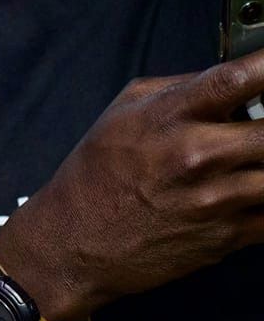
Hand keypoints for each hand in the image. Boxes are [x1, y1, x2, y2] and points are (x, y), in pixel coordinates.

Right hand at [0, 49, 263, 320]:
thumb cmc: (98, 172)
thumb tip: (234, 81)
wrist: (76, 240)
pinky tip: (252, 191)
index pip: (235, 79)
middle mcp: (197, 155)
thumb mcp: (124, 110)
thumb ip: (182, 88)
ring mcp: (218, 199)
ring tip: (252, 160)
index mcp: (169, 116)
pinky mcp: (231, 236)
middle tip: (262, 125)